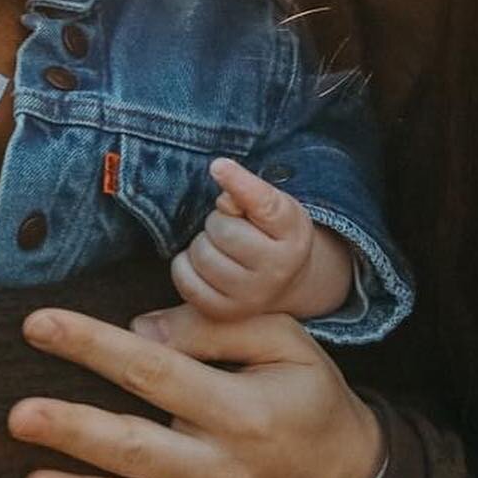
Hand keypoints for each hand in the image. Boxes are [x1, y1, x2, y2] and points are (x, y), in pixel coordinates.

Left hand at [8, 305, 382, 477]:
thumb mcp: (283, 339)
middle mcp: (220, 467)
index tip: (39, 324)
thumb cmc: (307, 394)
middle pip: (134, 446)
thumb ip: (211, 326)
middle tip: (17, 414)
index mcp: (240, 409)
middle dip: (73, 430)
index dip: (93, 345)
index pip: (153, 370)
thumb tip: (140, 327)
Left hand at [171, 157, 349, 320]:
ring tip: (223, 248)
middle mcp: (277, 269)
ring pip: (201, 254)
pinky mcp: (225, 312)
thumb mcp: (273, 205)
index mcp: (292, 232)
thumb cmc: (271, 233)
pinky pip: (186, 279)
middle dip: (218, 222)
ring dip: (203, 244)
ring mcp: (252, 296)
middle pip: (221, 229)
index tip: (218, 166)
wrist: (285, 280)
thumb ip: (249, 194)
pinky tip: (205, 265)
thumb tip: (225, 202)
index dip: (239, 182)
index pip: (264, 204)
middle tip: (232, 228)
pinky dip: (185, 266)